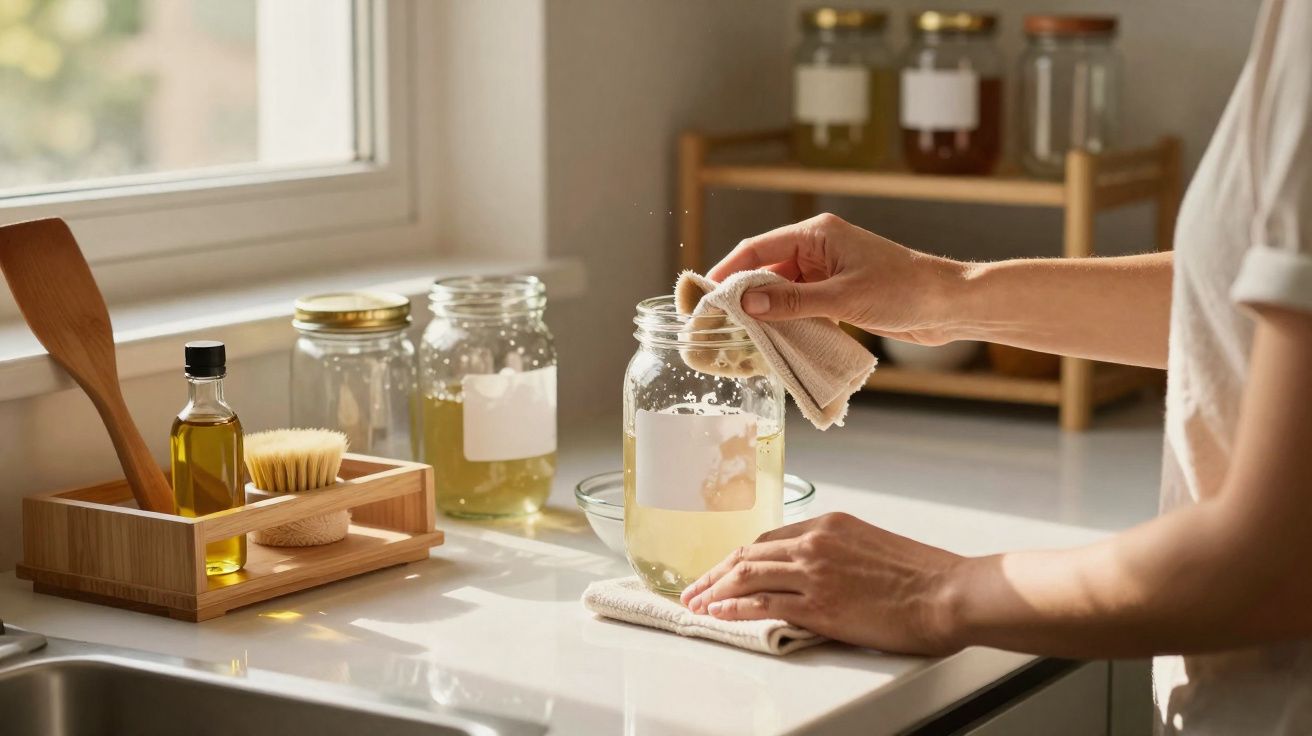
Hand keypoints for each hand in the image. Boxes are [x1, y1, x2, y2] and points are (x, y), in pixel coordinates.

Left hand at [679, 512, 964, 654]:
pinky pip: (763, 605)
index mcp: (828, 524)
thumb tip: (813, 571)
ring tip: (696, 604)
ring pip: (747, 577)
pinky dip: (734, 609)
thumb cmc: (921, 575)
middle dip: (715, 574)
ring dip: (715, 591)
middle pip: (748, 556)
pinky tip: (719, 614)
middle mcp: (815, 543)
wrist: (947, 593)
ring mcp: (814, 573)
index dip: (738, 558)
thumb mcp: (871, 546)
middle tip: (693, 589)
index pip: (767, 539)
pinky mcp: (819, 605)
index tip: (722, 570)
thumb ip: (836, 552)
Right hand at [707, 213, 965, 344]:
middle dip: (742, 298)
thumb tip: (745, 303)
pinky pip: (800, 306)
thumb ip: (793, 302)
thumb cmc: (904, 291)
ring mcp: (827, 272)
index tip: (704, 298)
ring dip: (765, 314)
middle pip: (764, 271)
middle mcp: (818, 249)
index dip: (726, 272)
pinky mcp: (838, 294)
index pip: (756, 249)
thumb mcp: (843, 298)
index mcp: (816, 235)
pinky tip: (774, 344)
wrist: (949, 305)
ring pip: (781, 292)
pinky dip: (786, 323)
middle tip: (717, 326)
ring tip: (740, 341)